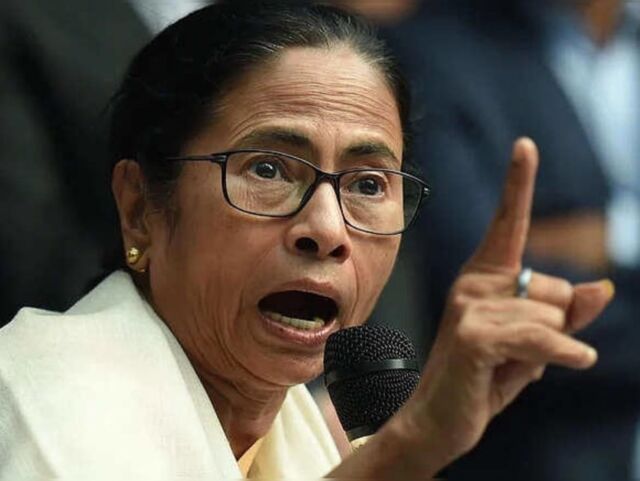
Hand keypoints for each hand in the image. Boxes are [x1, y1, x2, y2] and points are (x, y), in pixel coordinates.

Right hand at [400, 138, 613, 467]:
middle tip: (512, 357)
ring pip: (552, 318)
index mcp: (484, 278)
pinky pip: (542, 338)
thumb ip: (565, 316)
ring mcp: (470, 306)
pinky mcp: (473, 334)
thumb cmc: (483, 379)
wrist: (435, 421)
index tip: (525, 144)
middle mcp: (474, 283)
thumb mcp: (533, 346)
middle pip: (557, 292)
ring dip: (547, 353)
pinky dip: (562, 356)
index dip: (518, 182)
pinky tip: (568, 365)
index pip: (508, 223)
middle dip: (554, 331)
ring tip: (503, 369)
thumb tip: (603, 286)